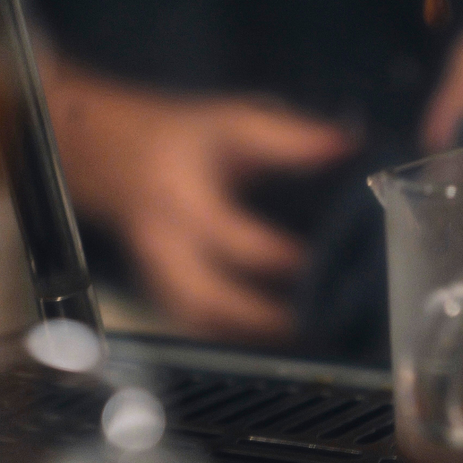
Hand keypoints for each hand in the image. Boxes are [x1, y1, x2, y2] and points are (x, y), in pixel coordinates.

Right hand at [46, 62, 355, 343]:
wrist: (114, 156)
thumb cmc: (182, 139)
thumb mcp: (232, 122)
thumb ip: (289, 138)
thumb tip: (348, 146)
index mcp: (183, 198)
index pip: (225, 233)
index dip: (271, 253)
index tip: (314, 262)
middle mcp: (166, 243)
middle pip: (203, 295)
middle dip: (255, 316)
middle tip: (306, 322)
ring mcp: (159, 274)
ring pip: (197, 319)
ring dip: (245, 335)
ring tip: (296, 337)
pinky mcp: (161, 291)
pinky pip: (193, 326)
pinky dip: (230, 338)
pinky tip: (267, 341)